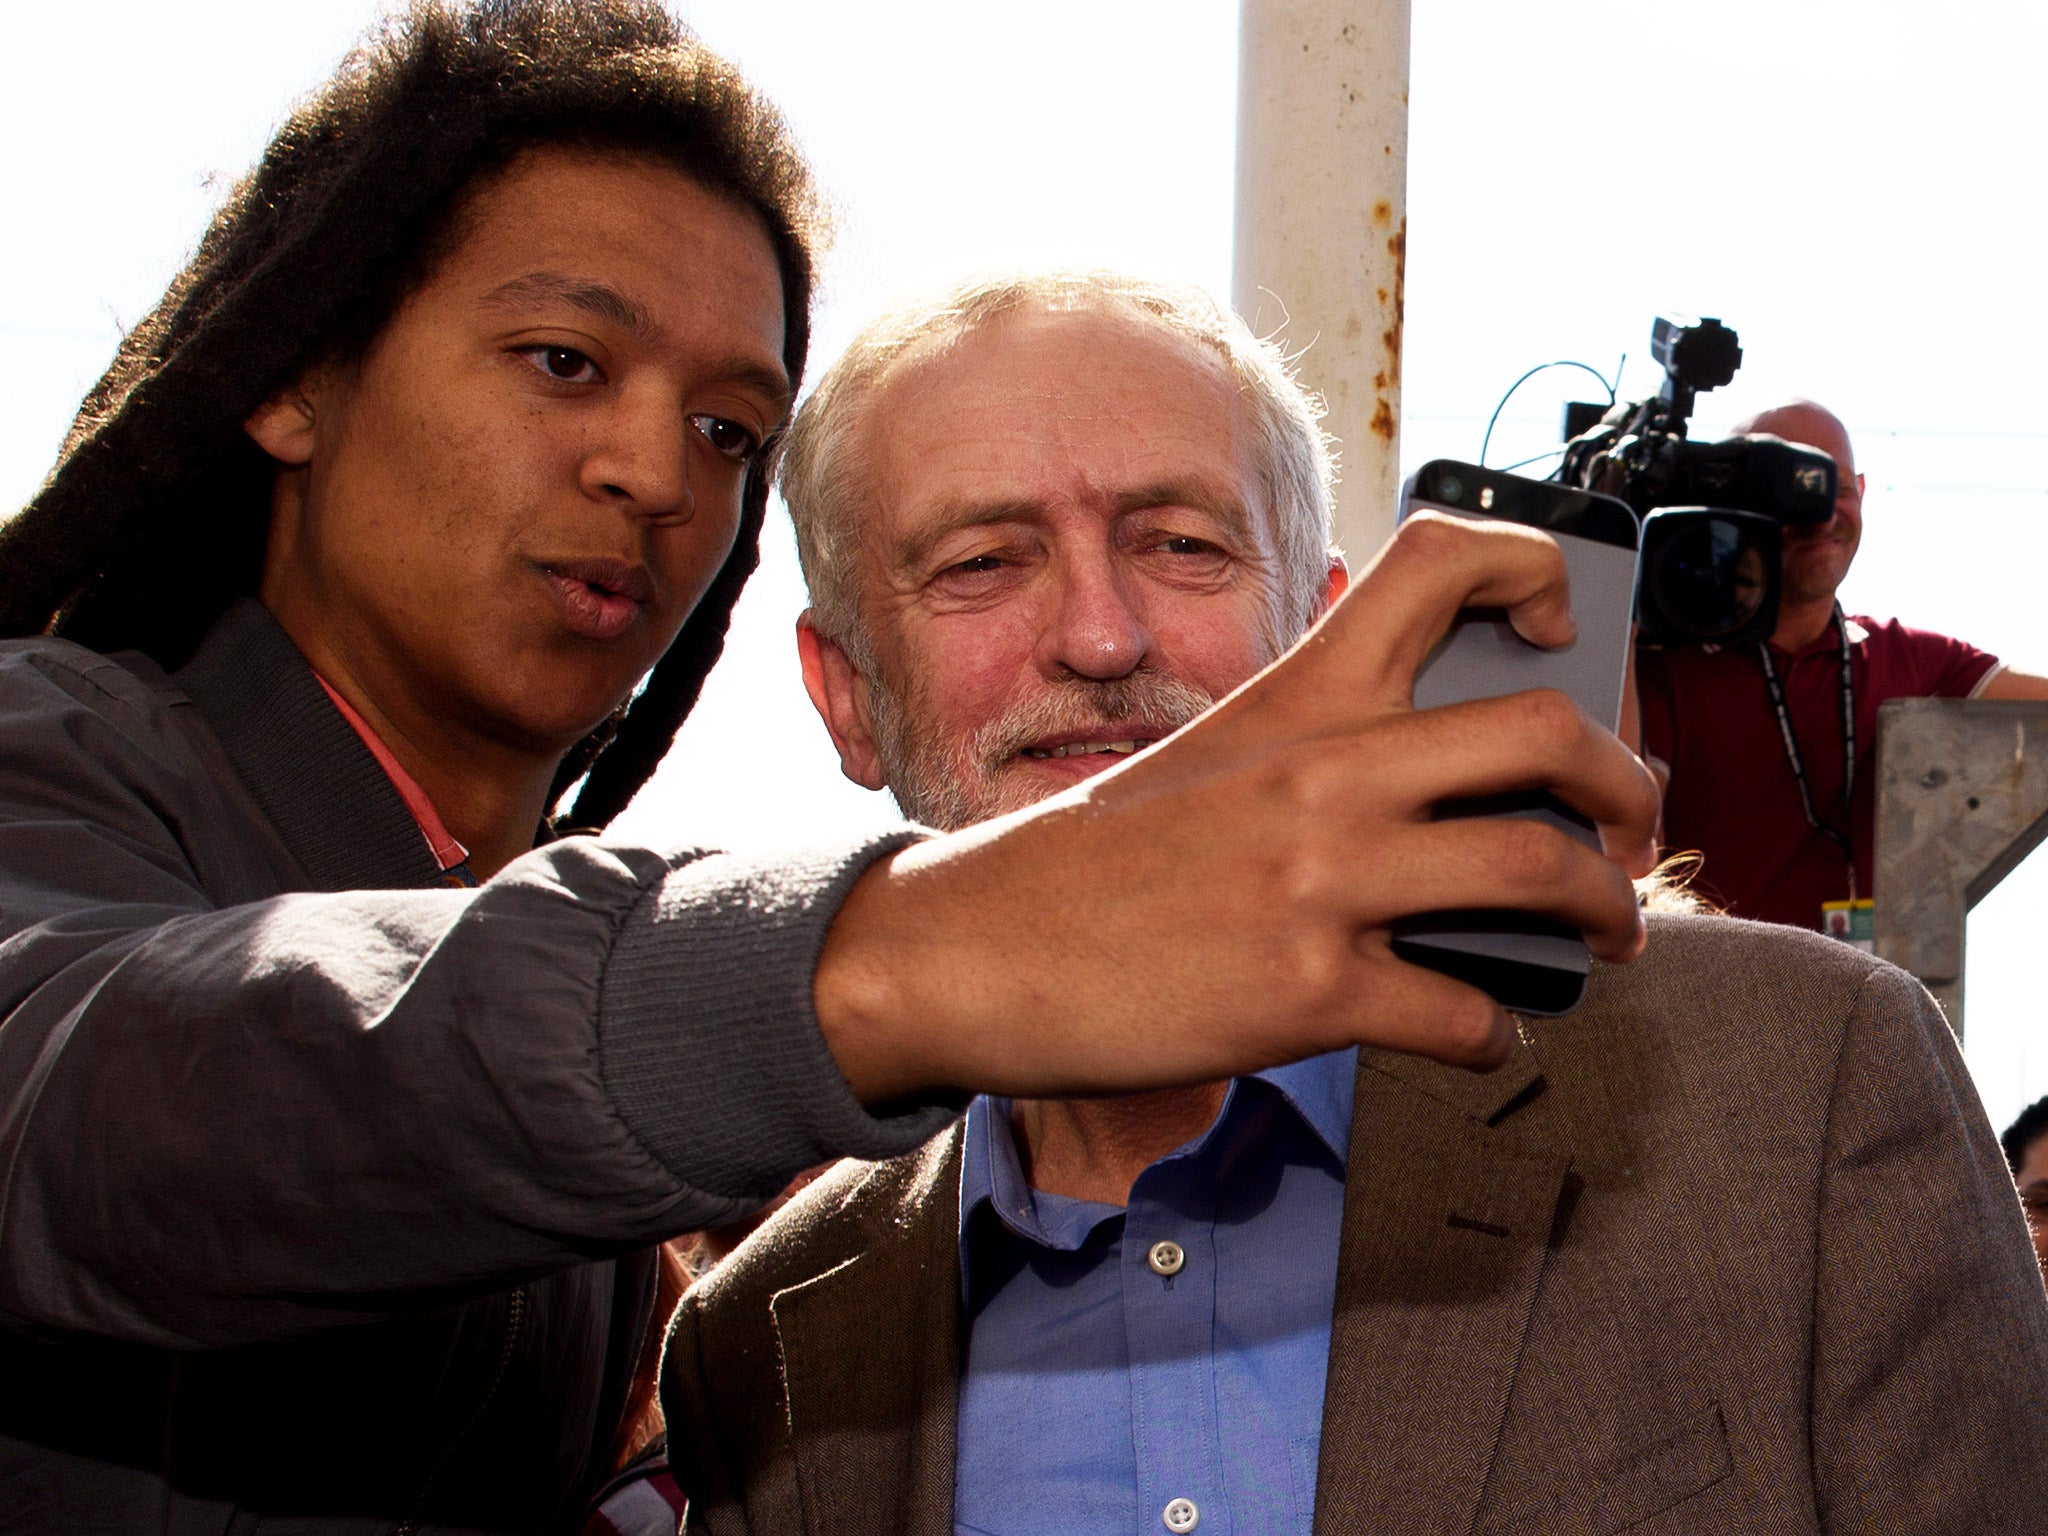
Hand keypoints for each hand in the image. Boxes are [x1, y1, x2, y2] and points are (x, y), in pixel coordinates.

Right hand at [816, 511, 1660, 1101]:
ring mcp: (1323, 881)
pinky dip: (1499, 1031)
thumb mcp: (1210, 763)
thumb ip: (1319, 754)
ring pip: (1539, 872)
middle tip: (1635, 823)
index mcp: (1298, 698)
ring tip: (1610, 935)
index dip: (1534, 572)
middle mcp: (1326, 772)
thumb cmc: (1097, 860)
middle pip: (1543, 729)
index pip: (1440, 565)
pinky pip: (1466, 1014)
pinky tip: (1485, 1032)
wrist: (983, 946)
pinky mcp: (1309, 991)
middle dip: (1628, 783)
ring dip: (1606, 912)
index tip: (1563, 629)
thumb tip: (1439, 795)